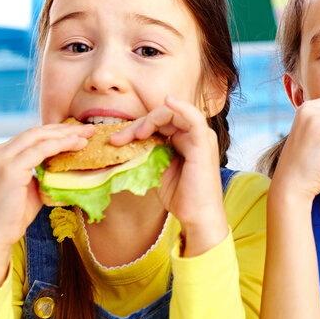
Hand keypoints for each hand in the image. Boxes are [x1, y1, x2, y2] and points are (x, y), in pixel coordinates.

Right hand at [0, 122, 92, 287]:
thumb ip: (40, 173)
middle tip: (88, 129)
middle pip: (36, 132)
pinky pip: (40, 150)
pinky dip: (61, 144)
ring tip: (87, 135)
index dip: (55, 133)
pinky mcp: (9, 168)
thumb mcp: (28, 188)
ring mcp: (1, 158)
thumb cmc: (11, 217)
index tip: (77, 133)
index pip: (30, 137)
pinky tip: (76, 144)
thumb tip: (63, 166)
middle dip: (64, 129)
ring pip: (39, 137)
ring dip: (66, 135)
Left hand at [111, 96, 227, 254]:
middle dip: (138, 124)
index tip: (116, 140)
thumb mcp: (157, 169)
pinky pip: (194, 119)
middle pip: (163, 117)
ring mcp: (200, 138)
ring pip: (173, 115)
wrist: (197, 218)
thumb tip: (124, 143)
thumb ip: (148, 152)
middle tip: (118, 139)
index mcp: (185, 139)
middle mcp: (194, 134)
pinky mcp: (203, 144)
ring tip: (134, 135)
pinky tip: (169, 101)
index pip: (159, 122)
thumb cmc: (181, 196)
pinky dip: (181, 107)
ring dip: (149, 120)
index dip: (137, 127)